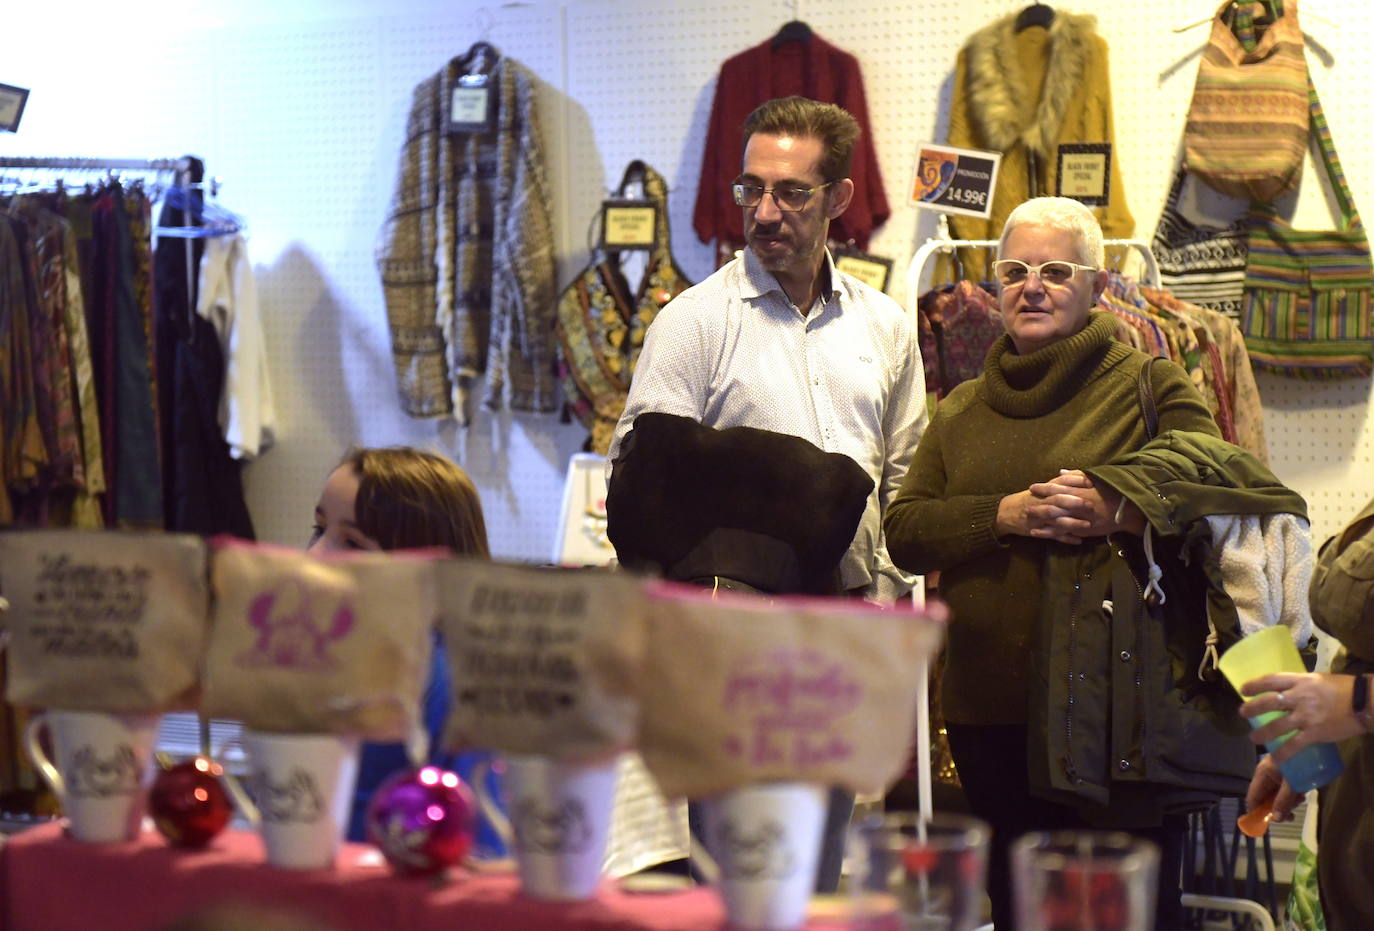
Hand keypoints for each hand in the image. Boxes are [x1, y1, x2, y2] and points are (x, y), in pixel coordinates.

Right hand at [995, 488, 1085, 543]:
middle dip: (1073, 502)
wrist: (1005, 513)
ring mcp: (1039, 518)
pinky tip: (1078, 540)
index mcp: (1043, 490)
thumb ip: (1059, 482)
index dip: (1074, 481)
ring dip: (1072, 522)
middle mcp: (1041, 502)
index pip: (1059, 482)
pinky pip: (1053, 536)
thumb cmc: (1028, 499)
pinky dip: (1065, 538)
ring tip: (1087, 525)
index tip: (1089, 481)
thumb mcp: (1041, 489)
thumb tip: (1079, 474)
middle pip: (1057, 500)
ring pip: (1056, 520)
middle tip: (1090, 504)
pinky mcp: (1037, 531)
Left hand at [1033, 470, 1144, 537]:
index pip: (1058, 488)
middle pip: (1053, 504)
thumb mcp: (1096, 480)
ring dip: (1040, 518)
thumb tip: (1060, 471)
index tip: (1032, 486)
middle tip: (1024, 504)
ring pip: (1054, 519)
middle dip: (1038, 504)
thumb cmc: (1111, 493)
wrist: (1127, 510)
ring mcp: (1078, 519)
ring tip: (1026, 517)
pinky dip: (1048, 533)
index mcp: (1080, 491)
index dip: (1044, 487)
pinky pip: (1061, 533)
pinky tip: (1036, 532)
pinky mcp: (1081, 530)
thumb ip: (1077, 476)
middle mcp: (1077, 505)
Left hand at [1239, 672, 1364, 762]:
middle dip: (1252, 708)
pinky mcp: (1315, 732)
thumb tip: (1284, 690)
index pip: (1271, 680)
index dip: (1254, 685)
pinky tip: (1276, 759)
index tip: (1243, 690)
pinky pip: (1294, 745)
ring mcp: (1307, 716)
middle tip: (1242, 713)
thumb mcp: (1317, 679)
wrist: (1364, 702)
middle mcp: (1300, 697)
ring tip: (1253, 738)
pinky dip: (1283, 753)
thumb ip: (1299, 684)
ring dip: (1262, 733)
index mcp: (1300, 681)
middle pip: (1269, 702)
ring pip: (1277, 726)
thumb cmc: (1342, 689)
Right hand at [1244, 754, 1302, 824]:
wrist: (1312, 743)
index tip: (1267, 824)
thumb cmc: (1300, 760)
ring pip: (1276, 795)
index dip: (1257, 813)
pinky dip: (1291, 795)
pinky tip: (1301, 793)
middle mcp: (1265, 774)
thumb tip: (1275, 820)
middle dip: (1277, 808)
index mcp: (1262, 774)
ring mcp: (1275, 774)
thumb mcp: (1292, 783)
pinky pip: (1283, 789)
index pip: (1252, 798)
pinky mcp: (1284, 773)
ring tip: (1300, 798)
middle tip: (1292, 814)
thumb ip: (1283, 801)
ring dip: (1287, 802)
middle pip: (1265, 799)